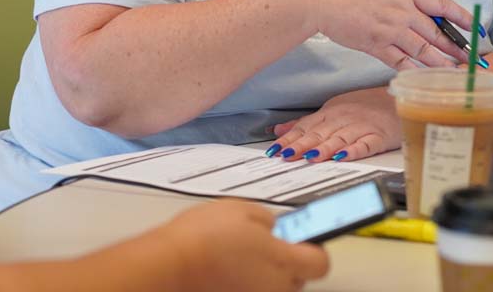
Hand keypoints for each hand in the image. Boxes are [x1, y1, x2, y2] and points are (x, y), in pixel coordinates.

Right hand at [159, 199, 328, 291]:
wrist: (171, 264)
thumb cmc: (205, 236)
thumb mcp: (242, 209)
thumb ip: (268, 220)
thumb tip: (274, 228)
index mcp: (283, 260)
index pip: (320, 262)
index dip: (312, 249)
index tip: (300, 239)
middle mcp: (276, 287)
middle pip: (297, 278)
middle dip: (285, 262)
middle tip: (261, 244)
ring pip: (274, 287)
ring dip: (265, 274)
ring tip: (237, 256)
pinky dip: (246, 282)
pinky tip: (227, 269)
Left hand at [268, 86, 401, 162]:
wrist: (397, 98)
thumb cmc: (365, 106)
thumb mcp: (332, 109)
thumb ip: (306, 122)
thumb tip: (280, 131)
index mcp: (330, 113)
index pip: (305, 127)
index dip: (289, 139)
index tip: (274, 151)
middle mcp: (343, 119)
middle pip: (319, 134)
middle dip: (301, 146)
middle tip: (286, 156)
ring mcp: (362, 127)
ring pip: (339, 139)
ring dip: (324, 148)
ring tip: (310, 157)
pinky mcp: (380, 137)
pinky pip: (366, 144)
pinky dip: (353, 151)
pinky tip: (343, 157)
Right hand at [299, 0, 471, 70]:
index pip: (441, 4)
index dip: (462, 17)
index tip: (475, 27)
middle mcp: (401, 13)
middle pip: (437, 33)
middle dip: (457, 48)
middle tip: (472, 59)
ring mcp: (389, 31)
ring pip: (423, 51)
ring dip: (442, 63)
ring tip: (456, 73)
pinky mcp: (375, 46)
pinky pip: (400, 62)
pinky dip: (414, 71)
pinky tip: (424, 78)